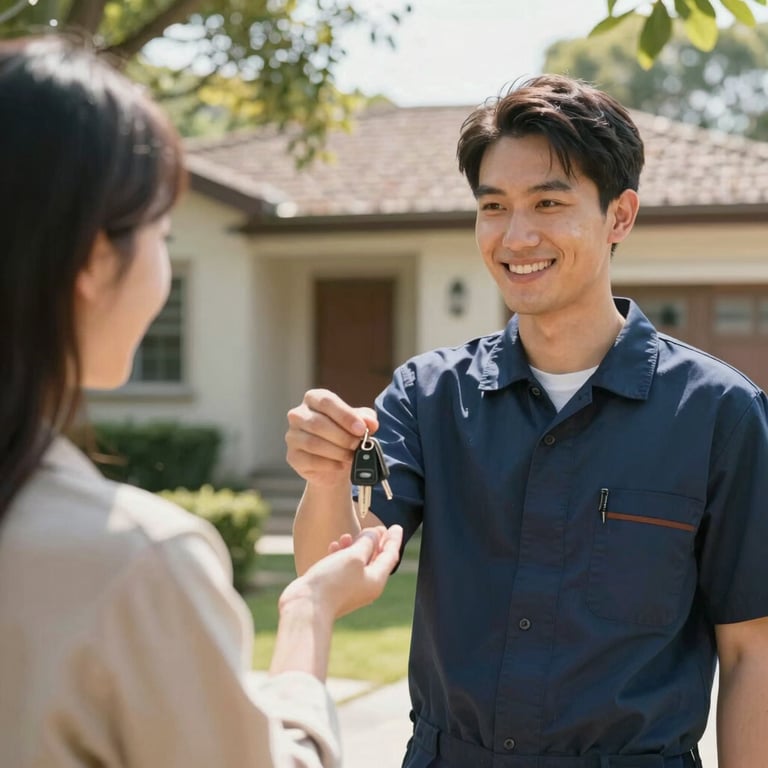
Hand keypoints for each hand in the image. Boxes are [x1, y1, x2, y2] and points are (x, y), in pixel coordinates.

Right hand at [279, 525, 402, 619]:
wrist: (306, 608)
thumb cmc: (332, 581)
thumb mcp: (354, 556)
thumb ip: (367, 542)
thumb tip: (374, 535)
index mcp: (376, 580)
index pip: (390, 556)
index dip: (393, 539)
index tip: (396, 527)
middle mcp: (365, 586)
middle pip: (375, 559)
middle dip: (375, 542)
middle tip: (377, 527)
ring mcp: (349, 589)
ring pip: (357, 562)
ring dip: (354, 546)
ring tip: (346, 535)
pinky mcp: (334, 588)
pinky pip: (343, 568)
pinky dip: (341, 555)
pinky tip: (334, 546)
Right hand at [285, 388, 378, 487]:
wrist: (334, 465)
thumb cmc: (345, 436)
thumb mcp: (359, 424)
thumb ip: (365, 419)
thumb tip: (371, 423)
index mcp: (314, 399)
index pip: (326, 401)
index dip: (345, 415)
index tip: (361, 429)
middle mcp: (298, 414)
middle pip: (318, 423)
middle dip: (343, 436)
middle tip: (358, 445)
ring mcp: (292, 436)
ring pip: (313, 443)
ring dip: (337, 451)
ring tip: (352, 456)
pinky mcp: (293, 456)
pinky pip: (310, 461)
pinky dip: (330, 464)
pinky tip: (341, 465)